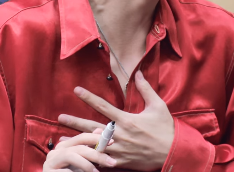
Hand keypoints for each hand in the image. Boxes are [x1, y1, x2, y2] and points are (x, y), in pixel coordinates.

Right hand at [43, 131, 115, 171]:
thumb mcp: (81, 161)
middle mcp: (56, 151)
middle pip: (79, 147)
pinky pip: (65, 171)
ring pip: (72, 156)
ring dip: (87, 165)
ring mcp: (51, 161)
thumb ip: (89, 147)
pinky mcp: (48, 171)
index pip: (82, 137)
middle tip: (111, 162)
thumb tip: (100, 130)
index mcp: (64, 145)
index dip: (97, 138)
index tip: (112, 141)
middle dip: (97, 154)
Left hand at [58, 72, 174, 171]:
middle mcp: (120, 135)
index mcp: (127, 120)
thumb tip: (137, 72)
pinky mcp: (121, 163)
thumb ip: (145, 89)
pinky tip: (78, 158)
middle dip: (75, 122)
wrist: (174, 154)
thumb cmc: (166, 129)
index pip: (103, 106)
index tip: (76, 90)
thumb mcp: (157, 106)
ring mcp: (119, 151)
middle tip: (60, 117)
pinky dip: (89, 159)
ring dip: (77, 143)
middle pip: (92, 127)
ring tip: (61, 142)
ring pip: (94, 146)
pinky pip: (102, 161)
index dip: (89, 97)